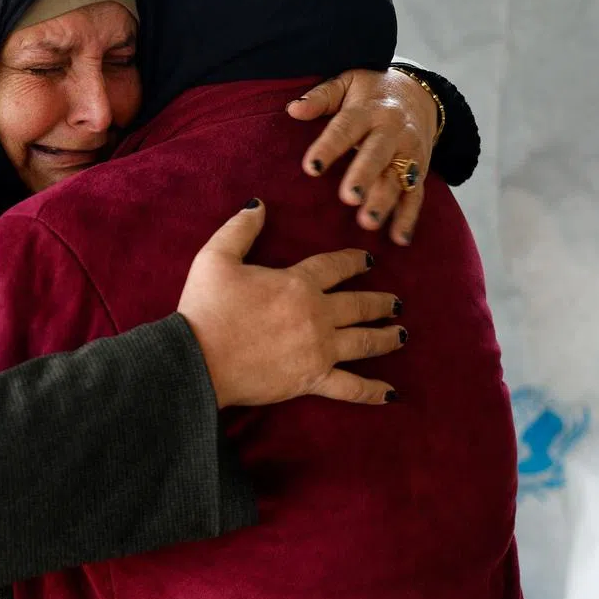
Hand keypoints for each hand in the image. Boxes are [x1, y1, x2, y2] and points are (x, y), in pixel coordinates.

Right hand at [177, 200, 404, 408]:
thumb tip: (259, 205)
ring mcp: (319, 350)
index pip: (336, 266)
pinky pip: (351, 388)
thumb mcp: (216, 258)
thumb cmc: (205, 308)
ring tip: (400, 334)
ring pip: (364, 342)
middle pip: (359, 305)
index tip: (370, 260)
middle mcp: (317, 315)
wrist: (198, 359)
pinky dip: (373, 392)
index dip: (355, 261)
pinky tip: (391, 393)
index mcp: (297, 284)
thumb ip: (241, 229)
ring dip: (386, 337)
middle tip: (396, 302)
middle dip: (381, 302)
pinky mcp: (312, 380)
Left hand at [287, 68, 437, 245]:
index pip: (345, 128)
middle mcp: (391, 131)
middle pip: (377, 154)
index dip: (329, 147)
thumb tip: (292, 110)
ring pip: (397, 178)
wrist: (418, 93)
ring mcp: (408, 153)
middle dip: (364, 176)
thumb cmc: (370, 91)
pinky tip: (399, 239)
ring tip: (368, 223)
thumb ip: (320, 97)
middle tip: (348, 197)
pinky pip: (416, 195)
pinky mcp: (419, 170)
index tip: (311, 167)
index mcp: (368, 110)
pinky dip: (408, 218)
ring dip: (384, 201)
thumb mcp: (346, 82)